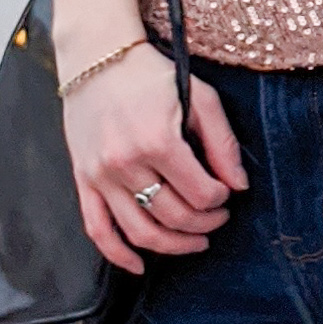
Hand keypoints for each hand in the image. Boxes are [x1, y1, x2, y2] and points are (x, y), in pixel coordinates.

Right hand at [63, 44, 248, 273]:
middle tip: (218, 217)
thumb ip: (223, 143)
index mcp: (158, 140)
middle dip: (205, 223)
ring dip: (173, 245)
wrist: (98, 58)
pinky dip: (118, 255)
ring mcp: (101, 175)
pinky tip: (139, 265)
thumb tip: (239, 185)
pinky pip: (97, 229)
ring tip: (195, 241)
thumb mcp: (200, 97)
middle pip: (174, 216)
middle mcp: (126, 162)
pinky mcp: (83, 180)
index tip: (226, 192)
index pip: (201, 193)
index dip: (221, 199)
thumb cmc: (152, 75)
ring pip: (140, 231)